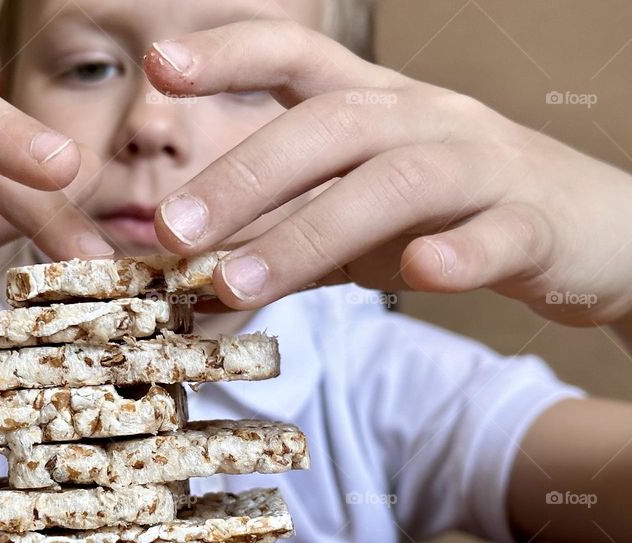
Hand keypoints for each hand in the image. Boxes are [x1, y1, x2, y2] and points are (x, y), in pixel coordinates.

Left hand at [145, 22, 631, 330]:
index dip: (230, 54)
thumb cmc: (452, 216)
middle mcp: (424, 120)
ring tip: (237, 283)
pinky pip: (500, 233)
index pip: (296, 59)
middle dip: (244, 175)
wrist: (587, 233)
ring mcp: (483, 167)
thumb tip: (197, 277)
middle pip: (330, 125)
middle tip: (170, 229)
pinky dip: (461, 253)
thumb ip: (286, 239)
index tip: (160, 66)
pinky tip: (420, 273)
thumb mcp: (358, 220)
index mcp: (375, 108)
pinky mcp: (535, 225)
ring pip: (397, 182)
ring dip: (309, 233)